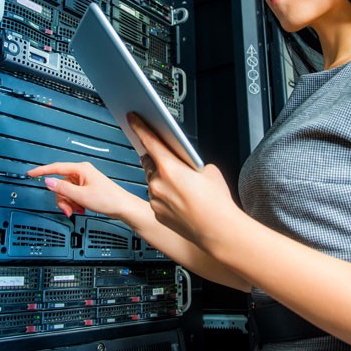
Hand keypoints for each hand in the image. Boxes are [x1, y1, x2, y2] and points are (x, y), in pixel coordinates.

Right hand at [26, 161, 134, 217]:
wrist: (123, 207)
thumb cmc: (108, 199)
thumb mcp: (81, 195)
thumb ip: (63, 188)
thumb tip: (48, 182)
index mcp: (81, 169)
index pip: (56, 167)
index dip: (42, 171)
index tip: (31, 173)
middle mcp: (82, 172)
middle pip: (60, 184)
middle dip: (62, 198)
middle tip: (68, 209)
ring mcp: (84, 180)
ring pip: (66, 191)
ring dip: (68, 202)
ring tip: (77, 210)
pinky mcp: (86, 188)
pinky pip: (73, 194)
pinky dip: (74, 203)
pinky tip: (81, 208)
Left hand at [128, 113, 242, 250]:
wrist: (218, 231)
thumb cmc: (216, 202)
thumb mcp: (209, 170)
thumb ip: (191, 162)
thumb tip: (185, 163)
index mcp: (170, 167)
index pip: (149, 140)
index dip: (139, 127)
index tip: (132, 118)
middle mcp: (158, 183)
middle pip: (148, 161)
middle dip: (155, 158)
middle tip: (167, 157)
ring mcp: (155, 199)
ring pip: (151, 181)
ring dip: (160, 178)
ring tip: (180, 184)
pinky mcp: (156, 213)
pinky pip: (155, 198)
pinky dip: (163, 195)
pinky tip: (179, 199)